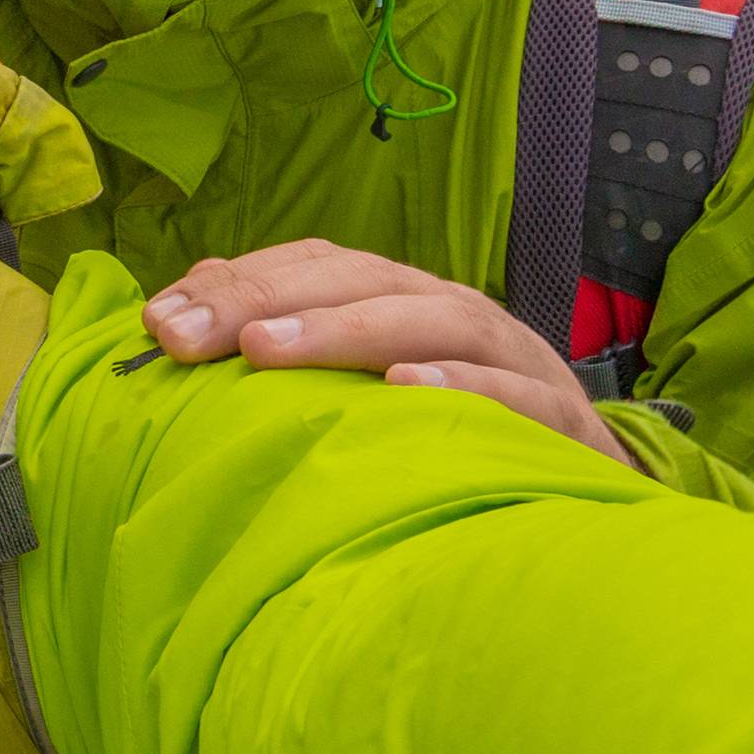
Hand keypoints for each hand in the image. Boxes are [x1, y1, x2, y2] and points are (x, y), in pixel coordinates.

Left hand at [143, 238, 624, 460]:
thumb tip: (175, 319)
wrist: (596, 489)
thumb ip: (287, 347)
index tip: (157, 323)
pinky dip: (457, 388)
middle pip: (357, 280)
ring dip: (342, 330)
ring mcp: (511, 359)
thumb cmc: (460, 434)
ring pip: (427, 322)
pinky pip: (506, 396)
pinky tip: (401, 392)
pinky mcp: (559, 418)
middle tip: (187, 336)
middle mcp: (452, 311)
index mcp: (402, 298)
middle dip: (266, 299)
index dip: (235, 284)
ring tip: (266, 349)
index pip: (313, 264)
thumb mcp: (373, 387)